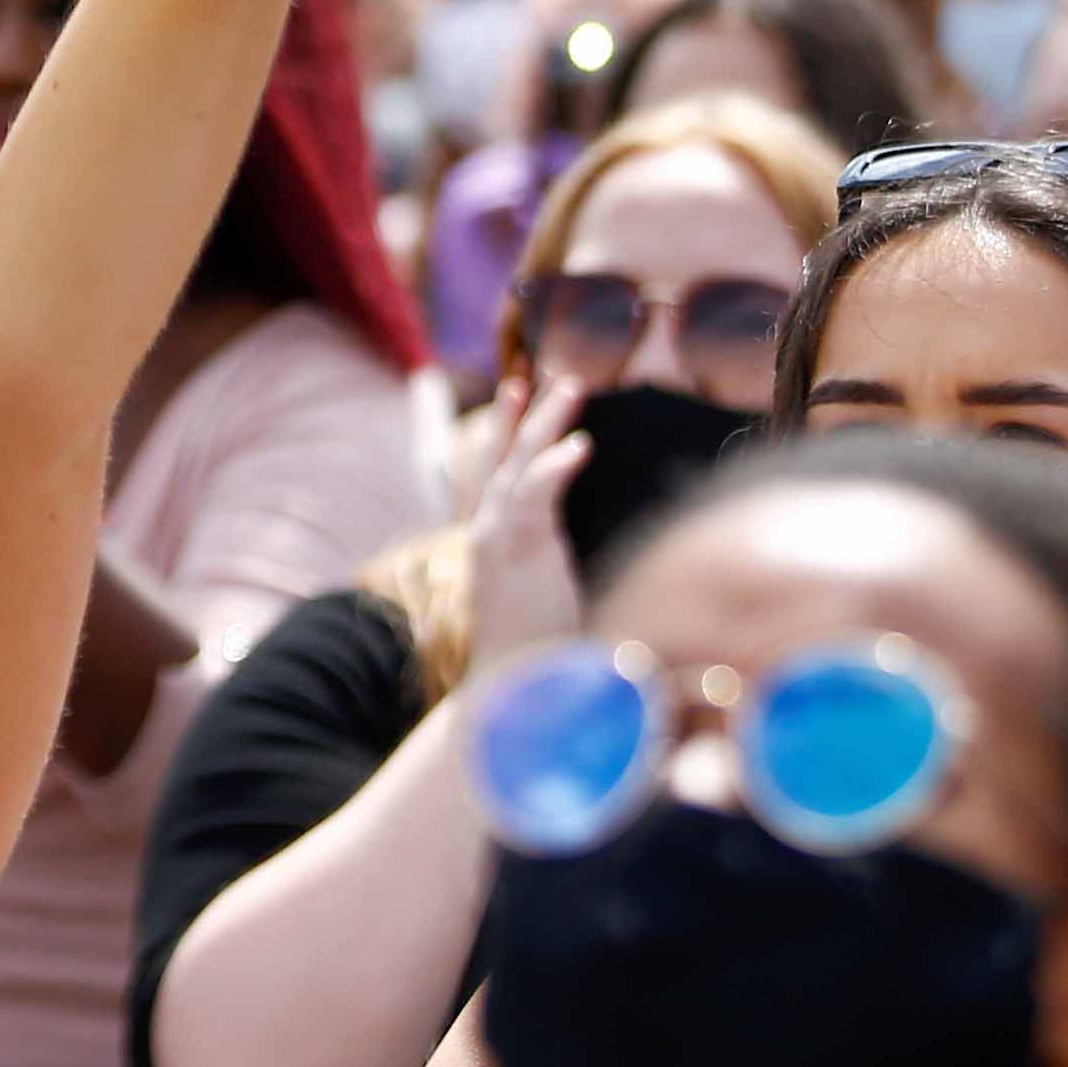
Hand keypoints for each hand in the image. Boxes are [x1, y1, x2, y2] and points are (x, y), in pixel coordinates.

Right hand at [457, 372, 587, 668]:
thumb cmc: (534, 654)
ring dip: (544, 422)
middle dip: (522, 414)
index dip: (502, 432)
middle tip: (548, 376)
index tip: (516, 393)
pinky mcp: (516, 550)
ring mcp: (498, 539)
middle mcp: (488, 534)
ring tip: (571, 386)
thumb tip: (577, 559)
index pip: (494, 475)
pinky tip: (580, 444)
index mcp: (492, 543)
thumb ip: (549, 567)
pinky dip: (555, 466)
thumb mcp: (542, 598)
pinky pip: (536, 495)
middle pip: (502, 458)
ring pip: (519, 464)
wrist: (509, 691)